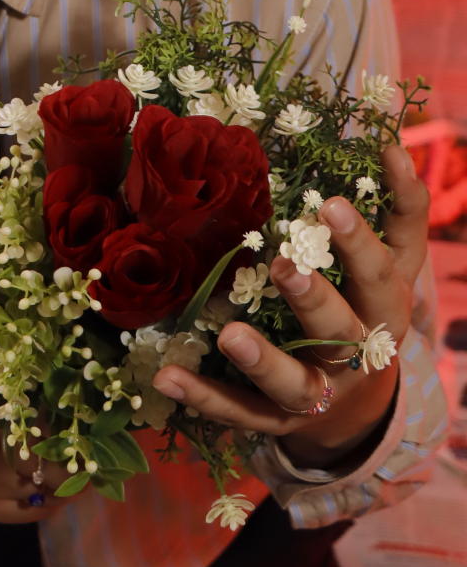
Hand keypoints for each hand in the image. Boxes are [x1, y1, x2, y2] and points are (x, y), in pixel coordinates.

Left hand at [152, 145, 428, 468]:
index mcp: (385, 310)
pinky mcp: (276, 422)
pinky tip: (165, 376)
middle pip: (340, 332)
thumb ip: (401, 208)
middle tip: (285, 264)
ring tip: (230, 335)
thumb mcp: (396, 263)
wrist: (362, 407)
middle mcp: (356, 358)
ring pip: (292, 383)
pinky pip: (239, 413)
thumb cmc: (371, 309)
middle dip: (313, 299)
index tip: (330, 203)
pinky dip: (203, 397)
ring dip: (261, 360)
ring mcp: (317, 395)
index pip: (379, 274)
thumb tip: (392, 145)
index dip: (358, 242)